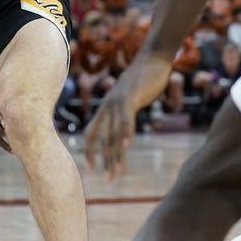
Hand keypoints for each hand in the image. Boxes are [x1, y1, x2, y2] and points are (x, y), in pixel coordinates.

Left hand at [85, 53, 172, 179]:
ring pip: (114, 133)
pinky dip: (126, 131)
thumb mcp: (129, 100)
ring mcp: (117, 102)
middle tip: (109, 180)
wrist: (151, 60)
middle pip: (103, 140)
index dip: (90, 151)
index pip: (91, 134)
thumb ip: (124, 114)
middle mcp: (107, 107)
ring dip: (116, 155)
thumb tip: (124, 128)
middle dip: (106, 161)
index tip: (91, 168)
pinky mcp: (129, 97)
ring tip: (119, 172)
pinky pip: (126, 118)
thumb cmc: (142, 81)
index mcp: (105, 109)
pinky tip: (128, 145)